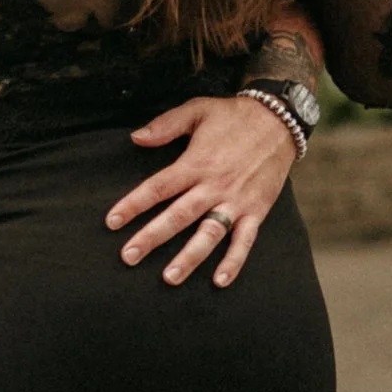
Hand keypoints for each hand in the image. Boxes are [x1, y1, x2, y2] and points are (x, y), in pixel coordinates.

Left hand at [106, 93, 299, 287]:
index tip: (112, 221)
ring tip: (169, 277)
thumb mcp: (197, 110)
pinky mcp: (257, 210)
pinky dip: (233, 262)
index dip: (133, 205)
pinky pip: (244, 240)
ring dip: (189, 258)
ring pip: (209, 234)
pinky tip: (219, 281)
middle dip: (151, 238)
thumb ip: (166, 125)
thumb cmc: (233, 116)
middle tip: (129, 257)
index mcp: (196, 163)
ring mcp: (236, 201)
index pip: (158, 187)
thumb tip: (135, 138)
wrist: (279, 120)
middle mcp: (214, 186)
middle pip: (178, 216)